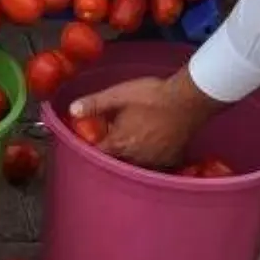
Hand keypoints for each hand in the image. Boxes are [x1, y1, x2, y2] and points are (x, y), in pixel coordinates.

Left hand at [70, 70, 216, 170]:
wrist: (187, 100)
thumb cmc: (152, 96)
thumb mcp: (119, 95)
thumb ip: (95, 104)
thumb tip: (72, 110)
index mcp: (119, 143)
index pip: (98, 153)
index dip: (92, 146)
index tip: (90, 140)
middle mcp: (135, 158)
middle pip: (117, 160)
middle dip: (112, 151)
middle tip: (113, 137)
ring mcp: (154, 161)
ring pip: (136, 163)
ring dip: (131, 155)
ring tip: (133, 140)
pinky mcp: (170, 159)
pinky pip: (155, 164)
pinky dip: (150, 157)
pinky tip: (152, 145)